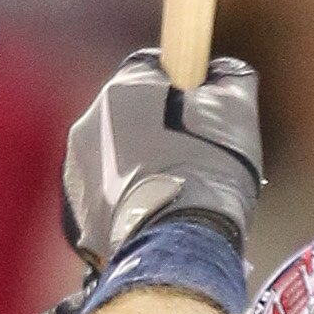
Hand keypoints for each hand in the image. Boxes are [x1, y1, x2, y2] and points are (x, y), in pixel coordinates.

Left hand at [54, 49, 262, 286]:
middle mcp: (90, 121)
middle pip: (127, 113)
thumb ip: (229, 78)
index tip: (197, 109)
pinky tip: (153, 212)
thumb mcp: (238, 112)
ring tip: (171, 189)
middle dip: (154, 128)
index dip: (179, 86)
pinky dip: (125, 200)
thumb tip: (222, 73)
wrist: (179, 243)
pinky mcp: (76, 210)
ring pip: (113, 155)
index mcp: (126, 88)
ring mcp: (77, 168)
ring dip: (137, 164)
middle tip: (188, 155)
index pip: (151, 69)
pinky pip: (104, 194)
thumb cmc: (209, 172)